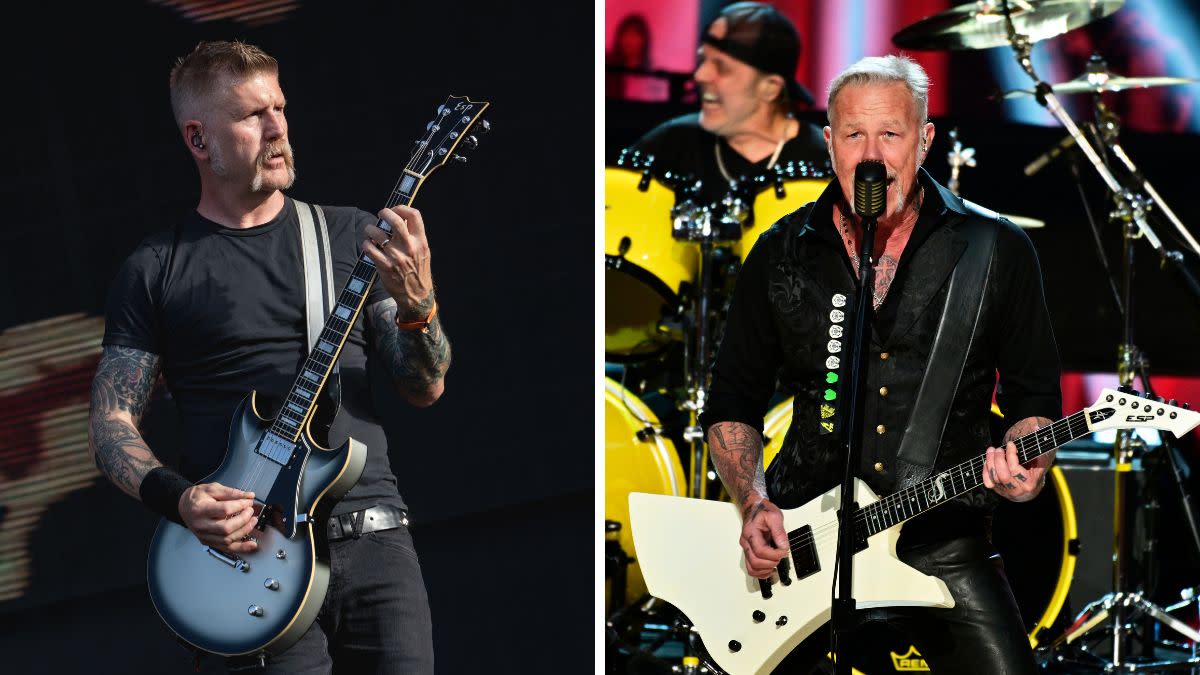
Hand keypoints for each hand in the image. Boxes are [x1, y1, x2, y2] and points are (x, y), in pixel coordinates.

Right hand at [178, 482, 257, 552]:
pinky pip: (226, 548)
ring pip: (227, 540)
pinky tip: (252, 544)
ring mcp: (204, 536)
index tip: (249, 501)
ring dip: (244, 531)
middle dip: (243, 519)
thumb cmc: (197, 497)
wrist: (184, 507)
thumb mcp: (212, 489)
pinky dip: (241, 547)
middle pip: (226, 528)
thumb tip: (249, 496)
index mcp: (200, 510)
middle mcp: (201, 525)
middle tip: (250, 511)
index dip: (240, 505)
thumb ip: (231, 492)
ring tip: (253, 521)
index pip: (224, 510)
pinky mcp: (209, 542)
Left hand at [365, 205, 433, 320]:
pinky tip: (368, 245)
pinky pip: (369, 249)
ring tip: (370, 232)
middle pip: (395, 220)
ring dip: (370, 229)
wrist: (417, 296)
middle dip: (384, 213)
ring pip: (377, 233)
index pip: (414, 215)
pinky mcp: (385, 267)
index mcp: (420, 242)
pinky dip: (366, 244)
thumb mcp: (423, 252)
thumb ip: (413, 236)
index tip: (395, 210)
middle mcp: (409, 248)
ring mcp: (396, 257)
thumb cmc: (418, 271)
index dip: (402, 207)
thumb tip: (399, 217)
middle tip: (381, 215)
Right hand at [739, 496, 788, 578]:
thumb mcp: (774, 516)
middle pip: (755, 561)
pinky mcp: (749, 552)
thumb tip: (783, 546)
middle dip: (771, 562)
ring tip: (775, 564)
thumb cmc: (762, 511)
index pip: (760, 550)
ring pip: (752, 568)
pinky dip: (761, 573)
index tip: (784, 551)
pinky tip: (770, 569)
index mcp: (750, 532)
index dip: (774, 555)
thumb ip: (779, 531)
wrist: (754, 508)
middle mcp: (746, 542)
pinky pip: (751, 568)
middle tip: (781, 556)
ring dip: (765, 570)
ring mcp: (746, 548)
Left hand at [981, 441, 1048, 502]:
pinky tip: (988, 460)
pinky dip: (985, 470)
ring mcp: (1006, 491)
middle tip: (999, 449)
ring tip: (991, 450)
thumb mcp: (1041, 461)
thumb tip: (1035, 427)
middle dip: (998, 459)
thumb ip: (1039, 445)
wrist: (1030, 490)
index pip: (1015, 468)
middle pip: (1003, 475)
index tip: (1010, 444)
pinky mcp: (998, 491)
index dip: (1010, 454)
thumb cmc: (1035, 472)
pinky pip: (987, 482)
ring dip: (990, 461)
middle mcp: (1017, 490)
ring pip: (994, 477)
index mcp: (1030, 483)